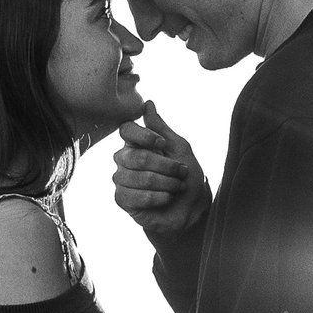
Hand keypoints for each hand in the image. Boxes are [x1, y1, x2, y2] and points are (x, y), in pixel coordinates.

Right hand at [111, 102, 211, 246]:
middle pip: (137, 157)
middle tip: (182, 173)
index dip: (144, 136)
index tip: (162, 144)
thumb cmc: (186, 177)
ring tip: (177, 187)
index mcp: (136, 142)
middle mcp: (124, 158)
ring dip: (166, 184)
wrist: (190, 208)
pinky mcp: (122, 199)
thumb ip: (162, 128)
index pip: (126, 129)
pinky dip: (158, 197)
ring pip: (139, 178)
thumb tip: (148, 103)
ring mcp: (121, 179)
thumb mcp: (179, 148)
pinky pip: (136, 196)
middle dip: (166, 167)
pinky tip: (166, 198)